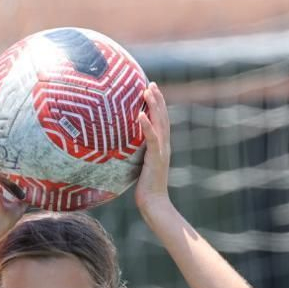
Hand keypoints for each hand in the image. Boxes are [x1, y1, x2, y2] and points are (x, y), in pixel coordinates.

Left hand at [134, 82, 174, 218]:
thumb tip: (124, 145)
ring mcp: (161, 151)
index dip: (158, 105)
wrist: (154, 203)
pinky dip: (146, 125)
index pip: (161, 121)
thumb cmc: (145, 188)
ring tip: (147, 91)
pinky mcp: (155, 158)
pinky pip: (151, 138)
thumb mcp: (140, 165)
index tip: (151, 89)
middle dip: (157, 99)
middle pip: (163, 117)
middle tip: (151, 84)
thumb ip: (137, 153)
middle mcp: (164, 146)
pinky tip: (140, 114)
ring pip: (160, 123)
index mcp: (161, 146)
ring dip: (154, 106)